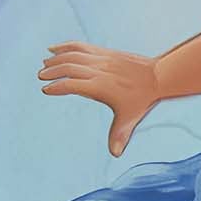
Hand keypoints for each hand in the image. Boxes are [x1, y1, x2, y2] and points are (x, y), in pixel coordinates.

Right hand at [40, 43, 159, 157]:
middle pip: (70, 67)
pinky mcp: (105, 52)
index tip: (46, 90)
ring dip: (57, 58)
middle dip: (53, 71)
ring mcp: (102, 59)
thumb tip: (115, 154)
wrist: (159, 75)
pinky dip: (66, 46)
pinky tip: (54, 49)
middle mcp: (99, 70)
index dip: (58, 87)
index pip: (72, 85)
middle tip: (41, 76)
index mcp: (100, 86)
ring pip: (74, 55)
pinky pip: (82, 46)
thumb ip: (119, 135)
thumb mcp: (129, 118)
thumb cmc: (143, 99)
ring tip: (45, 65)